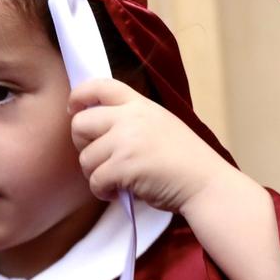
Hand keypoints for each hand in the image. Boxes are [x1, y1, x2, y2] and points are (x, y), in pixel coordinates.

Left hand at [72, 78, 279, 279]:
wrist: (206, 184)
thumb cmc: (184, 161)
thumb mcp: (160, 125)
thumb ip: (132, 119)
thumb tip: (97, 127)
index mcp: (140, 105)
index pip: (100, 86)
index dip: (79, 96)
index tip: (74, 109)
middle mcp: (131, 118)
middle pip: (80, 123)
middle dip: (83, 144)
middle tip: (99, 159)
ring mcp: (127, 141)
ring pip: (86, 157)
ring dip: (95, 174)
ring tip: (115, 181)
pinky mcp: (124, 166)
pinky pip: (95, 180)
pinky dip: (102, 191)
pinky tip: (117, 193)